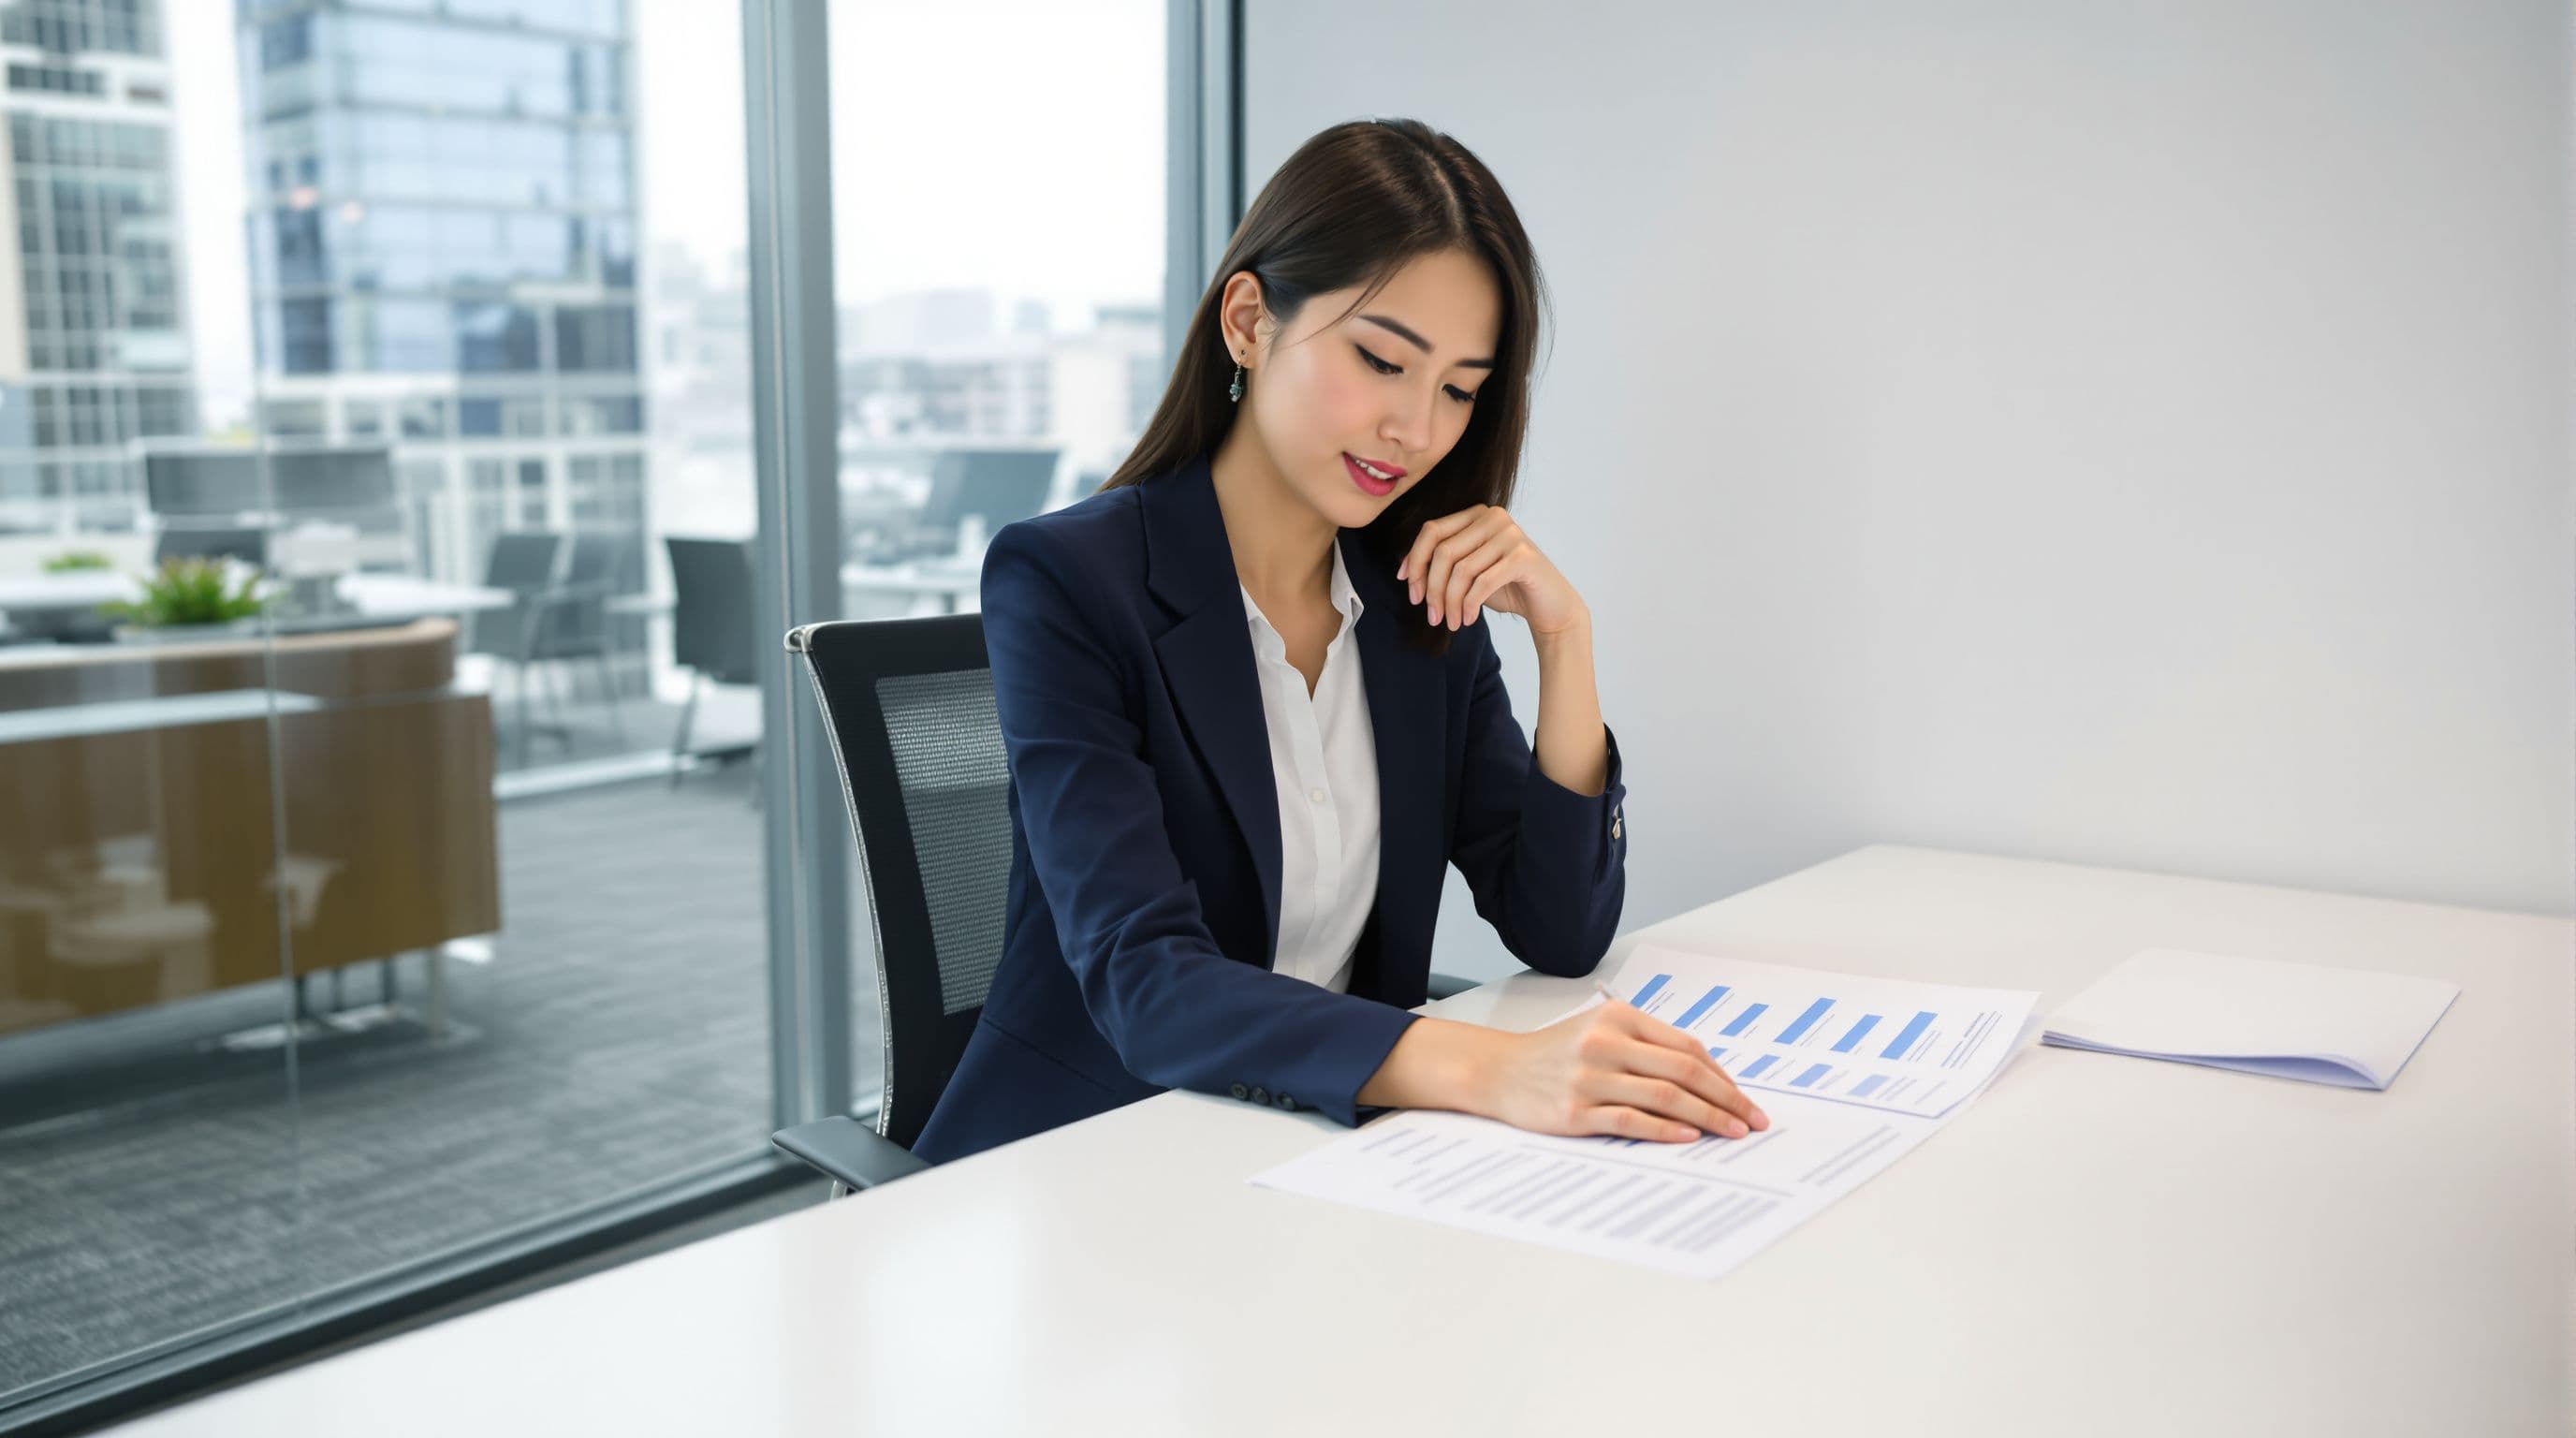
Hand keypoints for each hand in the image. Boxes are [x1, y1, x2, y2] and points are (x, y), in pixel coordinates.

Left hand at [1395, 504, 1586, 635]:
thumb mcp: (1468, 572)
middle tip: (1432, 616)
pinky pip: (1482, 582)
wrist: (1549, 605)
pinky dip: (1470, 605)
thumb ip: (1443, 563)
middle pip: (1443, 551)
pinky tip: (1468, 620)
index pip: (1432, 531)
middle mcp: (1493, 516)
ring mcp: (1510, 534)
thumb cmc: (1506, 588)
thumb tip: (1404, 568)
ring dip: (1450, 602)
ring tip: (1451, 623)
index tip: (1409, 589)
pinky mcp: (1523, 556)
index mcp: (1477, 514)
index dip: (1414, 560)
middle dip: (1431, 588)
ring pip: (1461, 570)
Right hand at [1484, 998, 1771, 1143]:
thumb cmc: (1557, 1054)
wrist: (1500, 1071)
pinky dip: (1665, 1130)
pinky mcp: (1575, 1111)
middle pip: (1684, 1071)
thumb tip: (1709, 1079)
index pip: (1687, 1047)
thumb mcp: (1600, 1032)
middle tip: (1753, 1121)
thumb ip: (1648, 1047)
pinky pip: (1631, 1121)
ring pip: (1664, 1097)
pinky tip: (1688, 1137)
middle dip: (1727, 1099)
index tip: (1745, 1099)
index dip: (1723, 1076)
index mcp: (1618, 1018)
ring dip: (1706, 1117)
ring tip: (1731, 1133)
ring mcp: (1589, 1077)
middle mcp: (1605, 1043)